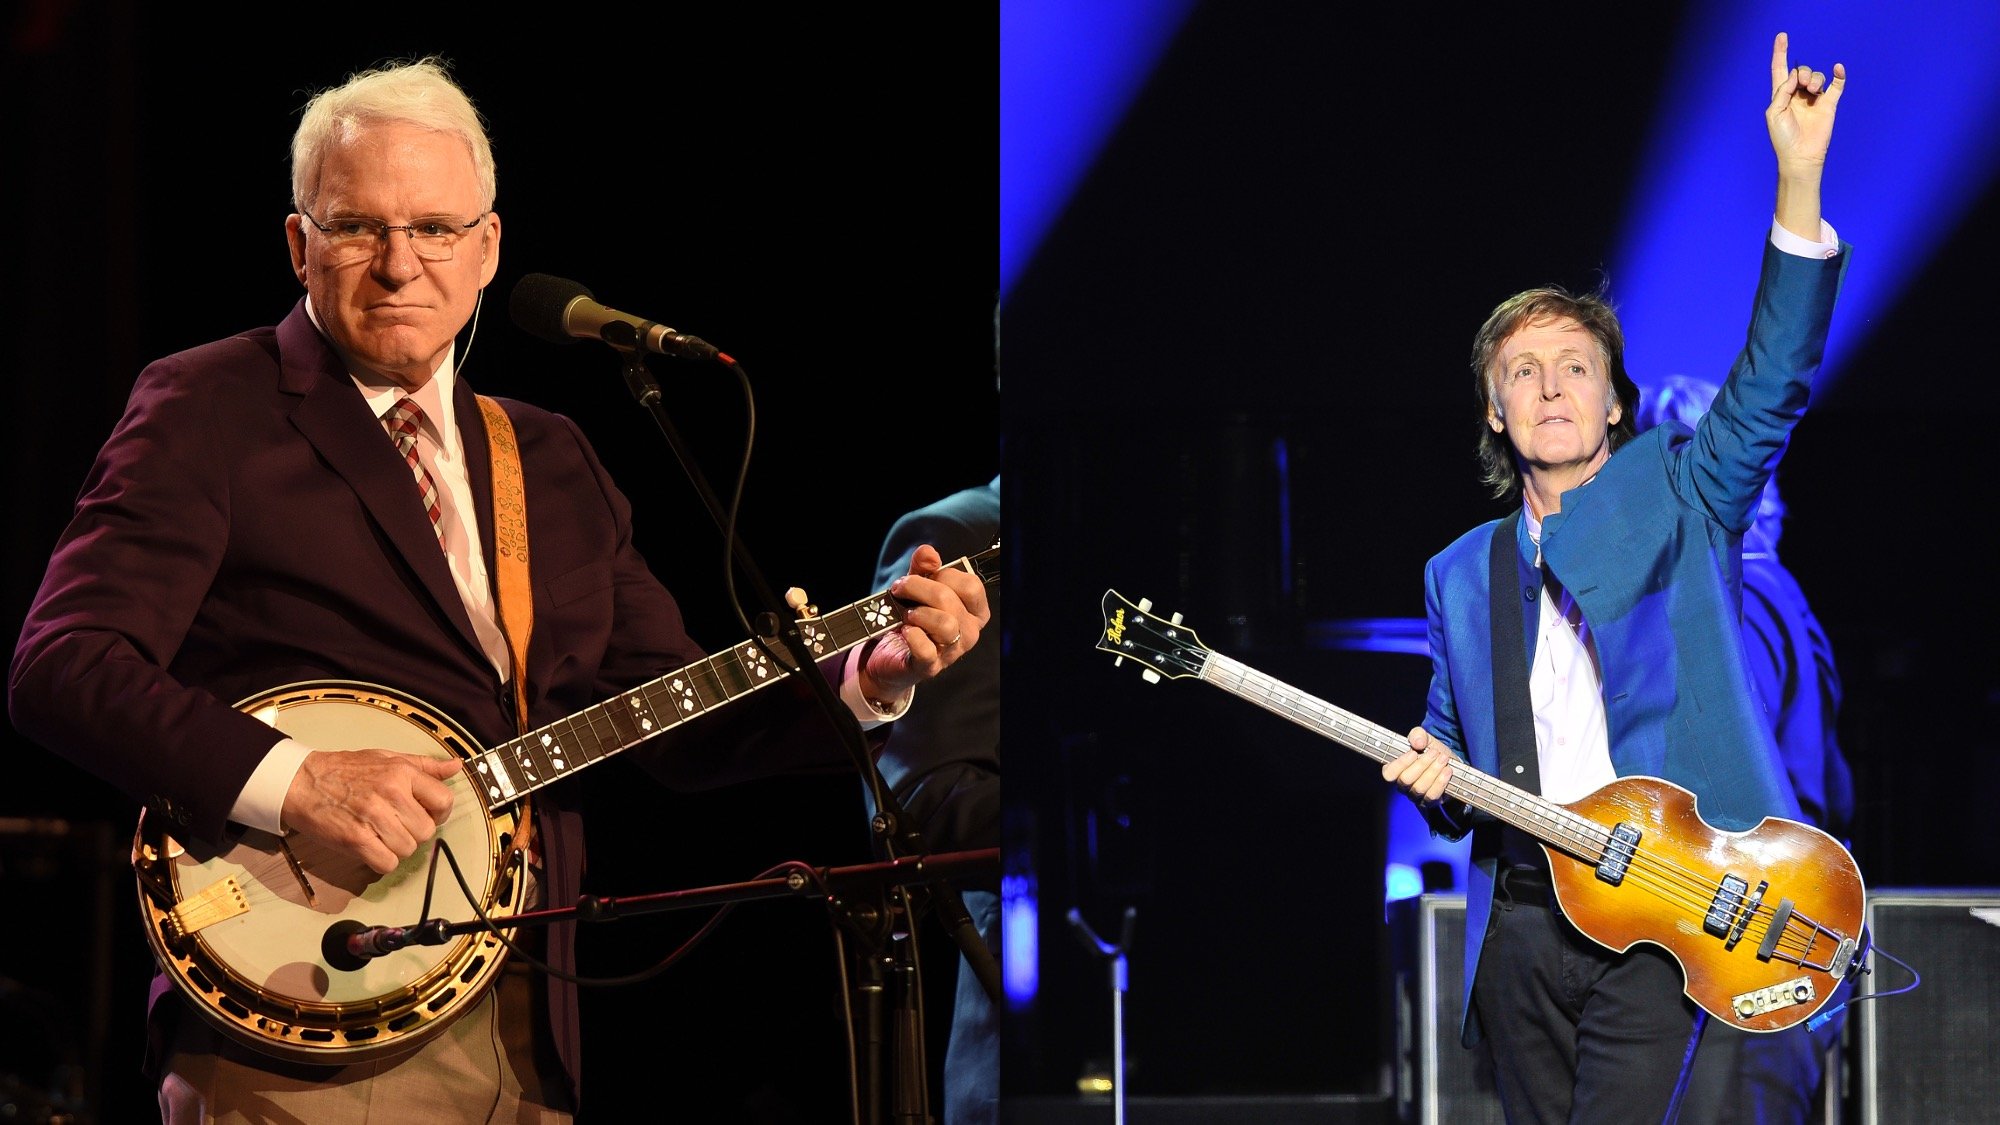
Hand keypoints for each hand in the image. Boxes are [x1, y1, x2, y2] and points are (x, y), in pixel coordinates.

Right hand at [281, 749, 460, 874]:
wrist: (301, 782)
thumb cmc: (345, 770)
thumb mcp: (387, 757)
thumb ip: (424, 765)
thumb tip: (456, 766)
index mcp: (402, 772)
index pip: (444, 800)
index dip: (440, 813)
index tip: (427, 815)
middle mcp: (392, 793)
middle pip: (427, 830)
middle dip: (414, 832)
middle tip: (396, 825)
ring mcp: (374, 817)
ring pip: (408, 849)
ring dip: (397, 848)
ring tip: (380, 834)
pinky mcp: (356, 839)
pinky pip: (387, 863)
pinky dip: (382, 861)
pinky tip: (371, 847)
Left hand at [858, 543, 991, 699]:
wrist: (891, 654)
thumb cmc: (912, 618)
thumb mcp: (918, 587)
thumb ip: (923, 567)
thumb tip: (928, 552)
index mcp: (974, 611)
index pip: (971, 585)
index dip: (944, 575)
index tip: (922, 574)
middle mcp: (970, 632)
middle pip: (950, 600)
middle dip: (918, 588)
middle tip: (900, 589)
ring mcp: (952, 652)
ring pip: (944, 624)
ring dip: (918, 613)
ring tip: (906, 614)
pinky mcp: (930, 667)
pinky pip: (926, 650)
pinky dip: (913, 636)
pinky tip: (905, 631)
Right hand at [1383, 727, 1453, 804]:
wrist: (1448, 762)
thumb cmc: (1430, 750)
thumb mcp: (1423, 737)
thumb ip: (1417, 735)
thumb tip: (1417, 742)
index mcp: (1395, 770)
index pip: (1388, 773)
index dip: (1400, 764)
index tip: (1413, 753)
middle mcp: (1402, 786)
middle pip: (1406, 780)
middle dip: (1422, 764)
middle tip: (1434, 753)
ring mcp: (1415, 796)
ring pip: (1419, 788)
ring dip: (1433, 771)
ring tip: (1443, 759)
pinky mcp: (1429, 802)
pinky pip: (1432, 796)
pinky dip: (1440, 782)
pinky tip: (1447, 771)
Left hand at [1767, 32, 1844, 172]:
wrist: (1800, 156)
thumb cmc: (1783, 137)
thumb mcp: (1775, 112)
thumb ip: (1782, 91)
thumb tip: (1795, 75)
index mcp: (1781, 95)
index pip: (1780, 70)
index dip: (1780, 53)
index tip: (1782, 36)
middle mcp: (1798, 94)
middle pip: (1800, 71)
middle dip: (1801, 73)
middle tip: (1802, 85)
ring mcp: (1814, 99)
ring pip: (1816, 77)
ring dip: (1814, 78)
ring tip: (1812, 90)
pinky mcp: (1829, 104)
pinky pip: (1837, 85)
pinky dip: (1839, 75)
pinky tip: (1838, 68)